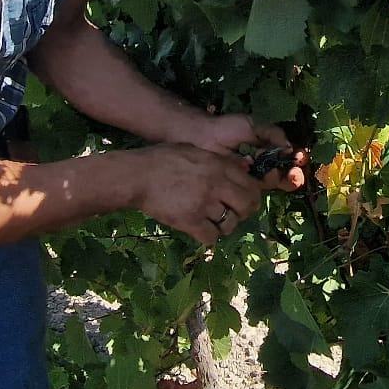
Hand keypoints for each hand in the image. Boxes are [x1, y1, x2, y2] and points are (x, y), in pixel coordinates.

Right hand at [130, 143, 269, 245]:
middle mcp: (215, 184)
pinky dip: (208, 236)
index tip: (245, 201)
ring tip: (214, 223)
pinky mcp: (190, 221)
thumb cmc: (162, 160)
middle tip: (234, 215)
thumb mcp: (194, 151)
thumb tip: (243, 167)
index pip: (250, 184)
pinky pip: (211, 237)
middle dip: (243, 212)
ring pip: (230, 223)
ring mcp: (203, 203)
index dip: (251, 195)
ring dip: (225, 226)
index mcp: (218, 166)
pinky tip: (201, 231)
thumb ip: (218, 161)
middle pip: (246, 205)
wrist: (137, 176)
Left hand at [185, 114, 305, 192]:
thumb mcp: (252, 126)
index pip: (288, 160)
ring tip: (271, 172)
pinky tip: (258, 177)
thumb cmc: (224, 128)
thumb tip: (289, 147)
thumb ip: (272, 133)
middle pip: (284, 177)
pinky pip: (252, 192)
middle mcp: (262, 167)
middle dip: (291, 176)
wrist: (199, 137)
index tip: (300, 158)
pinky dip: (259, 187)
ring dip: (278, 180)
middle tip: (291, 174)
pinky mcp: (237, 188)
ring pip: (271, 185)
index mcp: (267, 152)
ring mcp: (250, 179)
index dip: (297, 161)